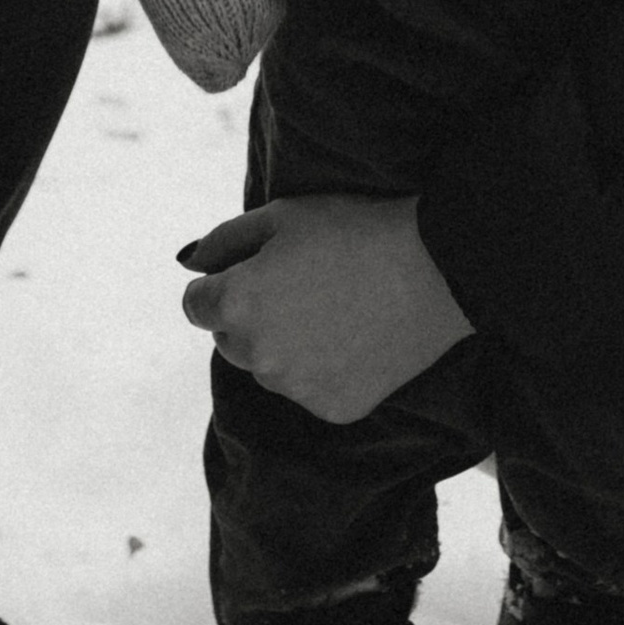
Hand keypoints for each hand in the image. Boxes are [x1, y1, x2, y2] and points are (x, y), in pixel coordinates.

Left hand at [178, 193, 473, 424]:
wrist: (434, 268)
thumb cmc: (353, 231)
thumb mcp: (281, 216)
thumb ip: (223, 242)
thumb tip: (189, 265)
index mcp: (236, 303)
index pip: (195, 305)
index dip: (223, 283)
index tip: (256, 271)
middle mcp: (257, 355)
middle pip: (230, 339)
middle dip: (250, 316)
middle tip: (302, 286)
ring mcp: (296, 388)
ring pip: (268, 367)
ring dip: (283, 345)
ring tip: (333, 309)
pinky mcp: (332, 408)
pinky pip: (308, 390)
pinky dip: (321, 370)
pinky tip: (353, 338)